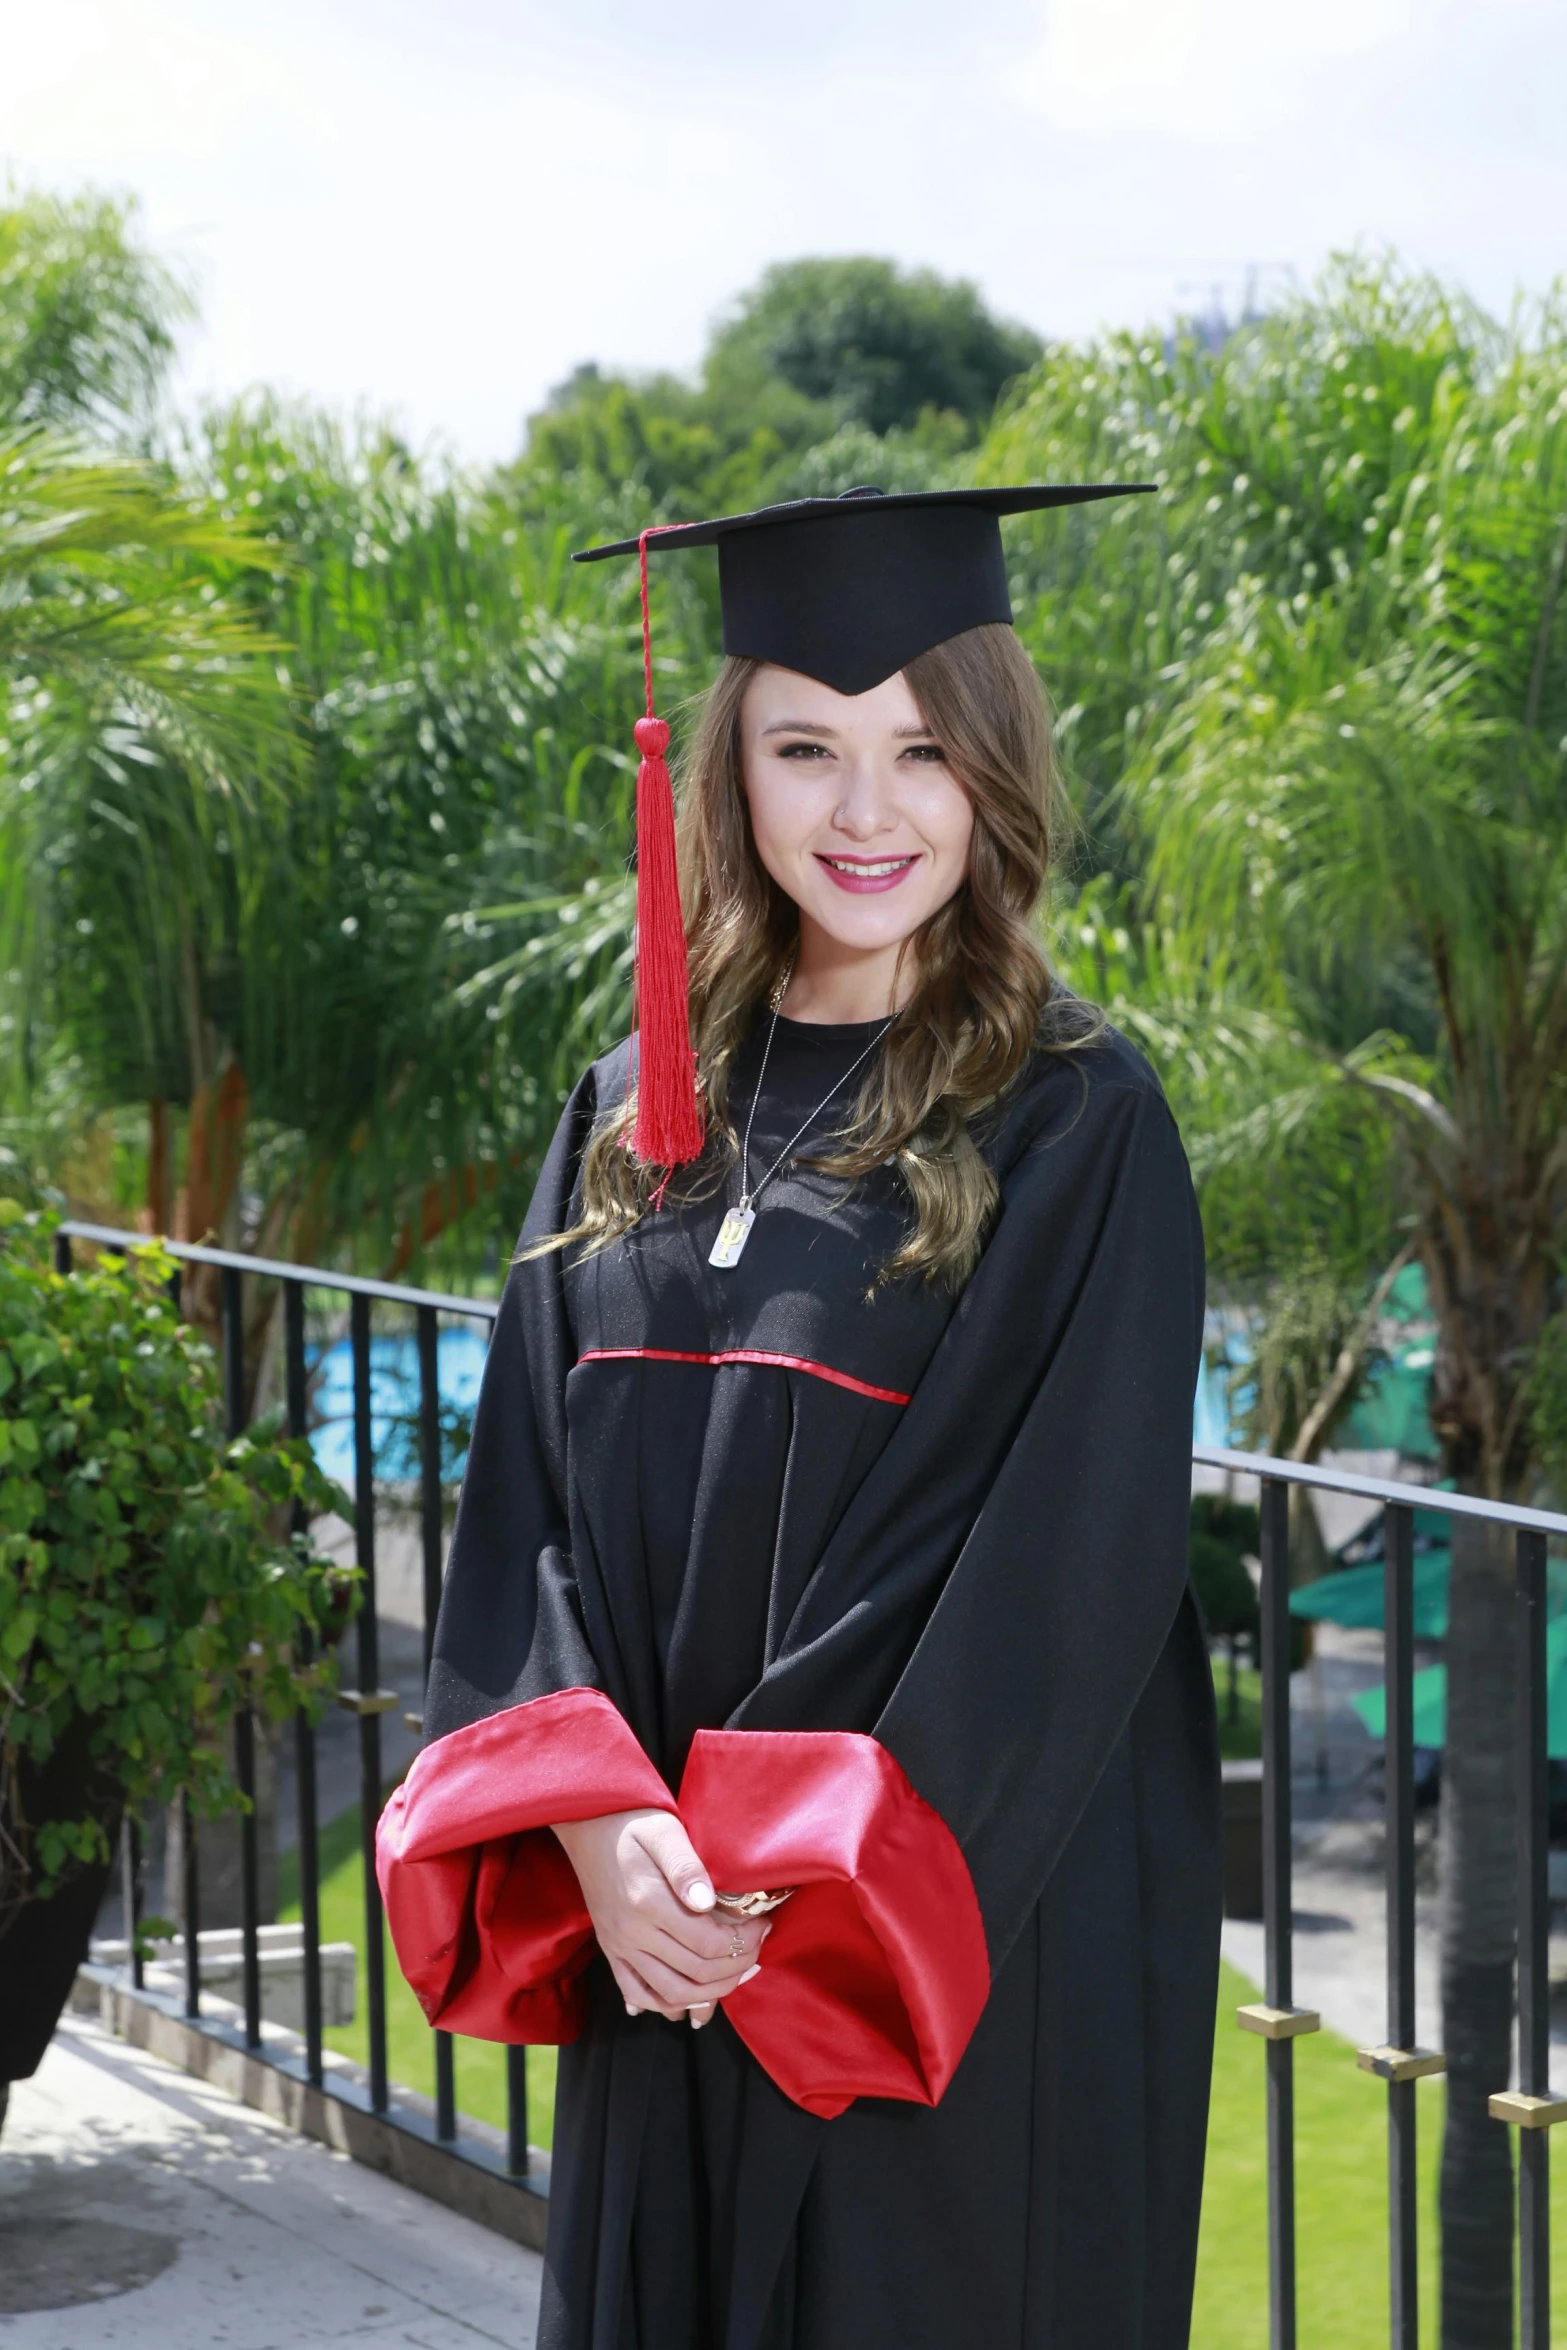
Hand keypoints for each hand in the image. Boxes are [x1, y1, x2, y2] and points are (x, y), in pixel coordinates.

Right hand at [552, 1808, 769, 2027]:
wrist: (586, 1824)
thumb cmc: (631, 1821)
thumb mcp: (664, 1830)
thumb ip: (686, 1866)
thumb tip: (708, 1902)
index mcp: (647, 1901)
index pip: (707, 1942)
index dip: (743, 1942)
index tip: (763, 1925)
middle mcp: (631, 1932)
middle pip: (695, 1973)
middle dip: (736, 1967)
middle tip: (757, 1948)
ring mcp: (618, 1946)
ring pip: (670, 1994)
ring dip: (709, 1995)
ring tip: (735, 1975)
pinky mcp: (610, 1950)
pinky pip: (637, 1993)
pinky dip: (664, 2006)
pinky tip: (687, 2002)